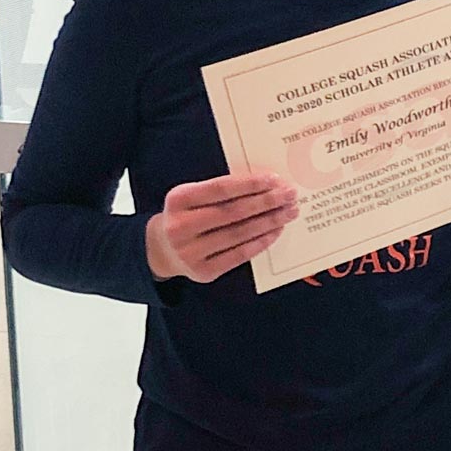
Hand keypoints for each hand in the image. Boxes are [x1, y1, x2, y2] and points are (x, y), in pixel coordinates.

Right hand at [145, 173, 298, 283]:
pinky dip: (261, 242)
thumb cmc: (187, 216)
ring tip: (289, 212)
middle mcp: (181, 226)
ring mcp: (191, 252)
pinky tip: (276, 231)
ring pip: (239, 234)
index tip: (274, 178)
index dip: (249, 184)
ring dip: (269, 222)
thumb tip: (266, 185)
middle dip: (266, 202)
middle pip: (233, 212)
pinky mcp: (203, 271)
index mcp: (179, 199)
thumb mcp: (193, 196)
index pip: (220, 189)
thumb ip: (221, 191)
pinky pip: (240, 255)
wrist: (161, 250)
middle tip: (290, 194)